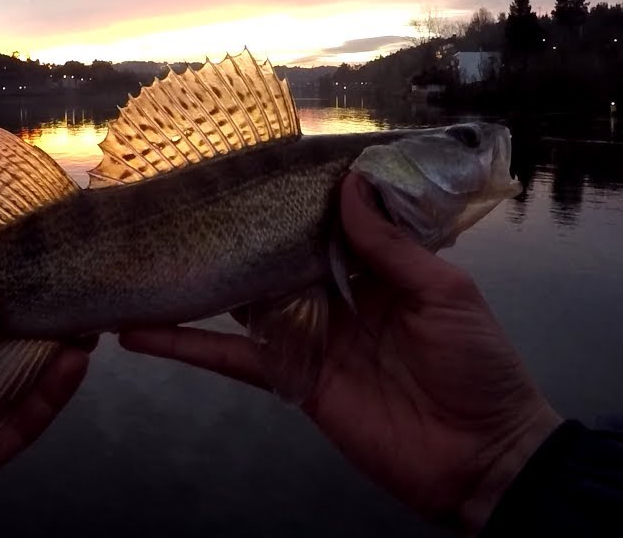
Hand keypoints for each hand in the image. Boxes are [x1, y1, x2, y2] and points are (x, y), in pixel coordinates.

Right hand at [120, 173, 560, 533]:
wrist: (481, 460)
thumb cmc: (478, 368)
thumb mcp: (446, 293)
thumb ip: (391, 244)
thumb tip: (350, 185)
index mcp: (378, 268)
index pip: (327, 222)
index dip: (293, 195)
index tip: (251, 163)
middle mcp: (337, 295)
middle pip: (276, 256)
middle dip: (238, 232)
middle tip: (184, 199)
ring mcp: (310, 337)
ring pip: (244, 302)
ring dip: (199, 283)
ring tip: (150, 255)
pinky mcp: (291, 379)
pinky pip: (233, 358)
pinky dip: (186, 346)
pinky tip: (141, 332)